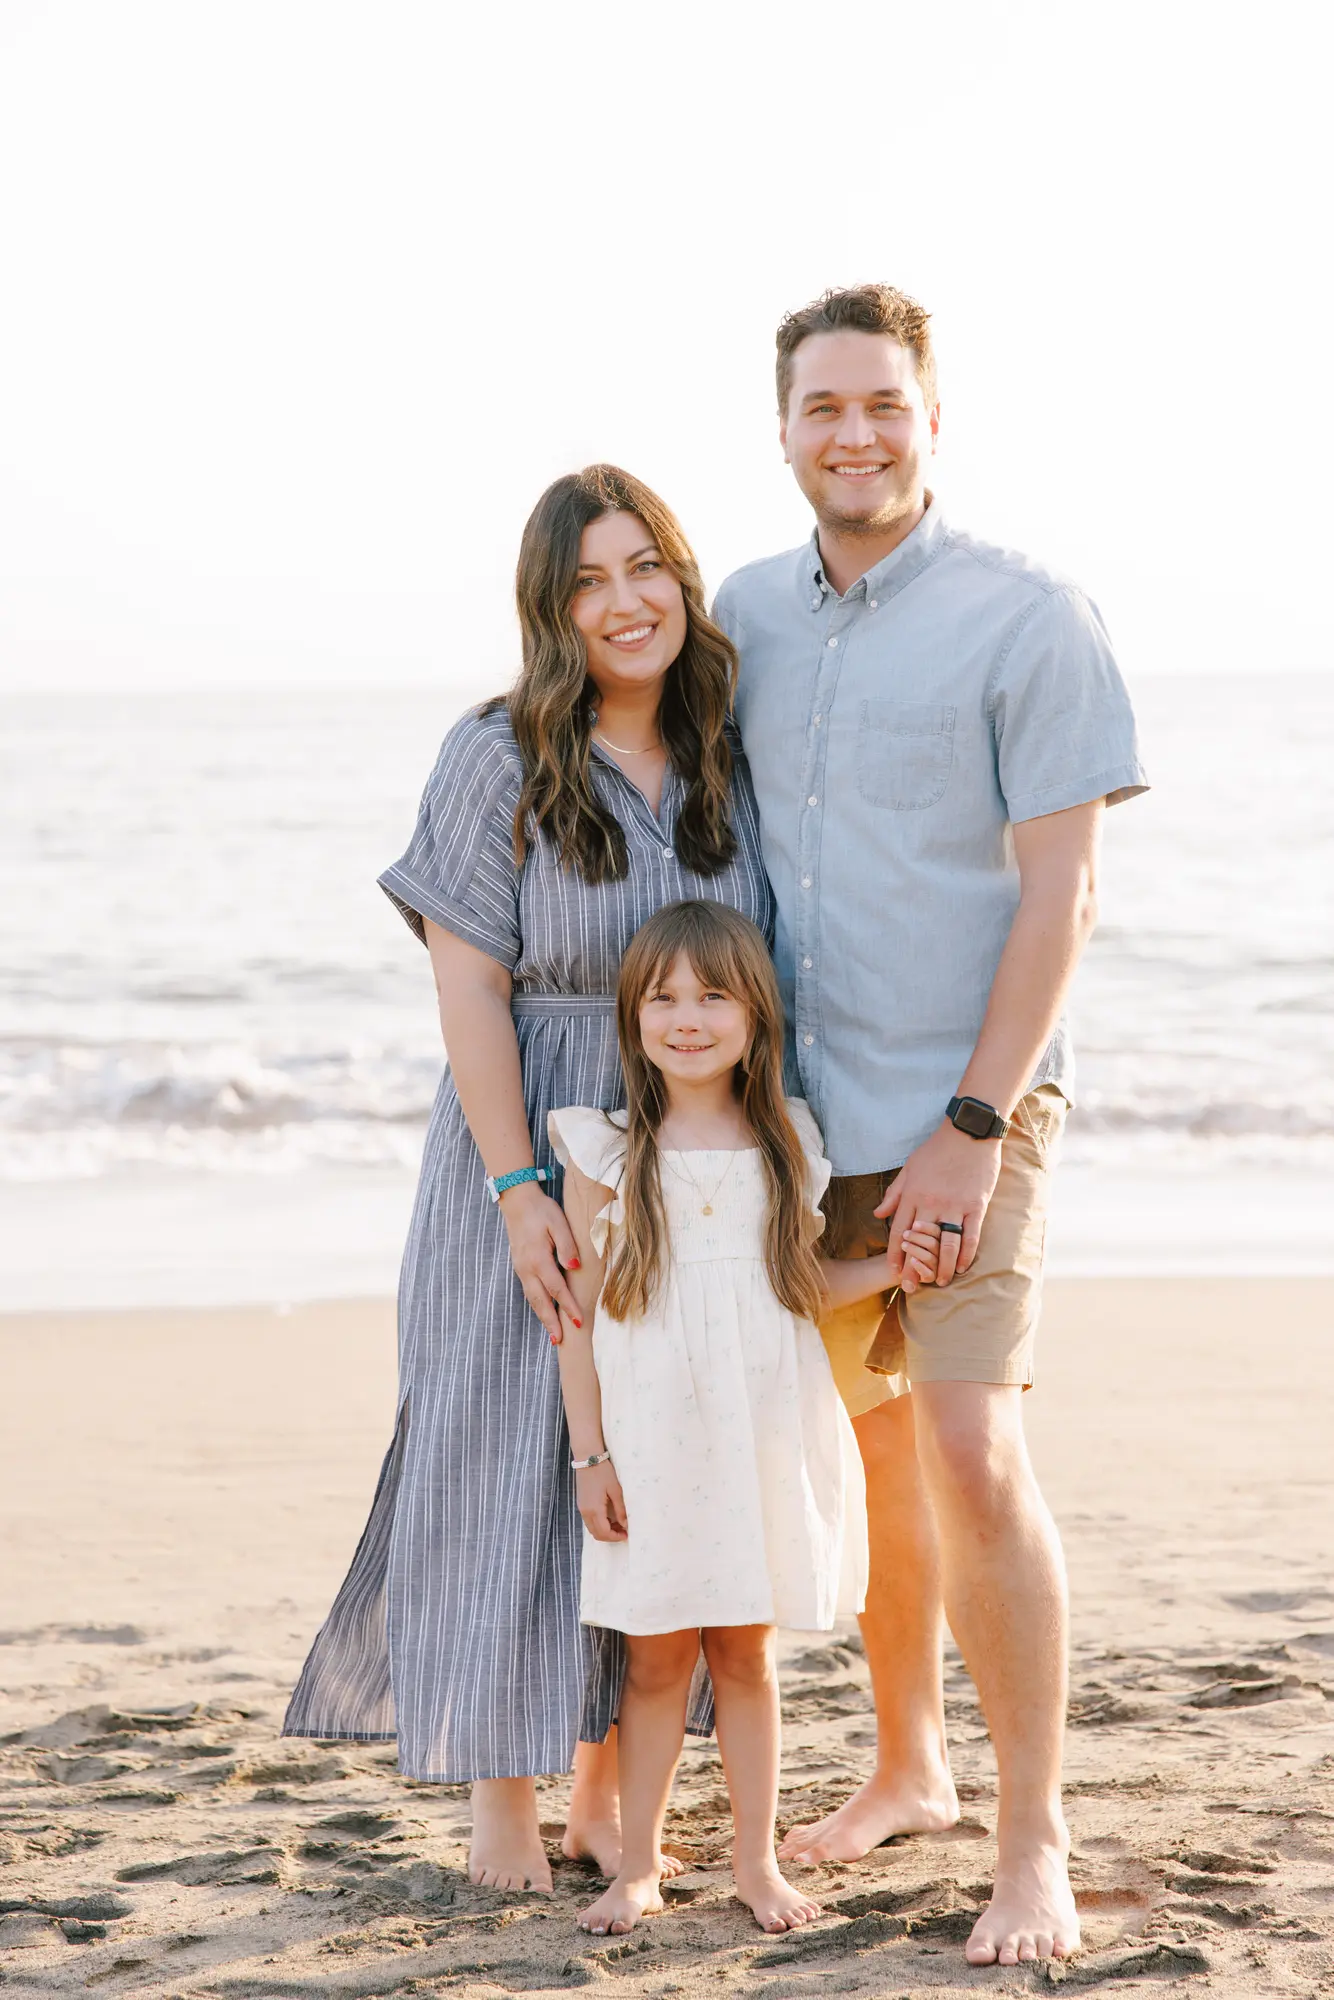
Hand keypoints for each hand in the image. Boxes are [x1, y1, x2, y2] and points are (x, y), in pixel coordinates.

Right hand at [500, 1182, 581, 1339]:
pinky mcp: (520, 1266)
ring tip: (553, 1334)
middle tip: (560, 1341)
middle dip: (551, 1322)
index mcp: (538, 1259)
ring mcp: (521, 1268)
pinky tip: (545, 1311)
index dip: (568, 1307)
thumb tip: (575, 1267)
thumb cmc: (541, 1210)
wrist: (516, 1201)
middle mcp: (527, 1268)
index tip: (579, 1322)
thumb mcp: (558, 1222)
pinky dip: (538, 1305)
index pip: (557, 1288)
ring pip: (533, 1298)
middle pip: (541, 1301)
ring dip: (543, 1317)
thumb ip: (567, 1246)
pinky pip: (529, 1291)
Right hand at [576, 1461, 627, 1540]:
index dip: (615, 1537)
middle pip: (597, 1534)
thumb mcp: (616, 1490)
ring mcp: (582, 1509)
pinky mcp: (581, 1505)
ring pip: (592, 1529)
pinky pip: (589, 1522)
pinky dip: (599, 1525)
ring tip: (618, 1525)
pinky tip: (609, 1518)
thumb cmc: (603, 1472)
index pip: (604, 1532)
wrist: (588, 1459)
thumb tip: (625, 1524)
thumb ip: (620, 1509)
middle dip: (610, 1537)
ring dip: (604, 1531)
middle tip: (623, 1532)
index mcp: (595, 1509)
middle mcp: (586, 1512)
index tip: (626, 1535)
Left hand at [875, 1123, 1002, 1285]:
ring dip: (944, 1267)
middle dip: (917, 1267)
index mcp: (913, 1194)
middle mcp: (931, 1203)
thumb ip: (894, 1193)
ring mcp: (954, 1206)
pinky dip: (967, 1254)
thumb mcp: (909, 1167)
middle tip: (915, 1286)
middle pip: (921, 1244)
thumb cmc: (937, 1148)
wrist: (968, 1132)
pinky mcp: (975, 1206)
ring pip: (947, 1245)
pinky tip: (964, 1266)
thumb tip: (877, 1215)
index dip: (896, 1253)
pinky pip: (970, 1236)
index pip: (899, 1231)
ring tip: (943, 1281)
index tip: (895, 1270)